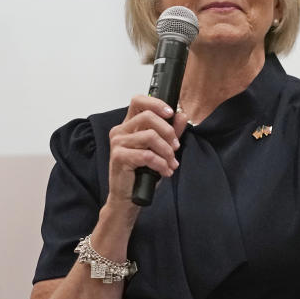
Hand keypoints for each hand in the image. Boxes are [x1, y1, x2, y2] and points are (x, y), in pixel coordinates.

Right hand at [105, 95, 187, 210]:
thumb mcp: (161, 150)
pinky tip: (165, 172)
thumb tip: (181, 115)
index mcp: (129, 125)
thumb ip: (170, 132)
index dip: (156, 103)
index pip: (139, 101)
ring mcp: (118, 143)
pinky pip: (147, 155)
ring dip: (167, 151)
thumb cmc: (141, 174)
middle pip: (148, 116)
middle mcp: (120, 130)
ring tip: (171, 163)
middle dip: (168, 131)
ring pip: (150, 136)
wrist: (128, 198)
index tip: (171, 113)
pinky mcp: (119, 156)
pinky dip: (161, 164)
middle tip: (176, 146)